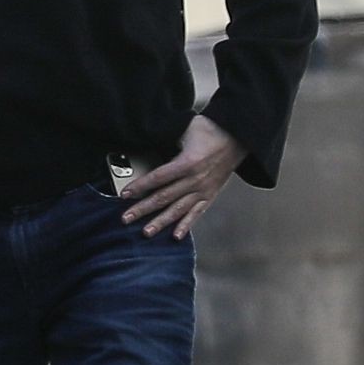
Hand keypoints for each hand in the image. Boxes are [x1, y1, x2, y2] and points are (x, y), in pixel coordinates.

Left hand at [118, 116, 246, 239]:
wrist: (239, 137)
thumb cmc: (211, 130)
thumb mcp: (187, 128)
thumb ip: (168, 137)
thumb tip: (147, 140)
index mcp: (188, 162)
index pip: (158, 178)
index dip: (140, 186)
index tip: (125, 194)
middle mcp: (195, 179)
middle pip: (164, 197)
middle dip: (143, 209)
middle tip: (126, 218)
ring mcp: (203, 189)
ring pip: (178, 209)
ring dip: (160, 222)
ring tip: (146, 232)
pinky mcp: (210, 195)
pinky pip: (196, 213)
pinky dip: (186, 225)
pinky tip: (176, 236)